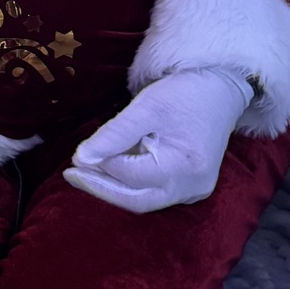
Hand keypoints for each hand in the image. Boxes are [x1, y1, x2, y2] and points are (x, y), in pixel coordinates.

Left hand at [64, 67, 250, 212]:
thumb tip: (81, 158)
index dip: (100, 167)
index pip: (130, 176)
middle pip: (137, 200)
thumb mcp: (145, 107)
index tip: (74, 158)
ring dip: (115, 187)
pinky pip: (156, 193)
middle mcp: (192, 187)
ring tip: (87, 172)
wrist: (219, 88)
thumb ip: (114, 134)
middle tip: (70, 174)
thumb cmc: (183, 93)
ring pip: (145, 200)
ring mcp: (195, 191)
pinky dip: (132, 185)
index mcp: (184, 166)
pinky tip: (113, 171)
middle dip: (101, 188)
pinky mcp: (192, 187)